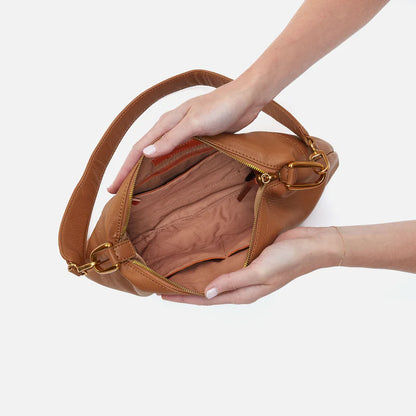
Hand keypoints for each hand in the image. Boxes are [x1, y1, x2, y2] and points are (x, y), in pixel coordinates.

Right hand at [107, 77, 264, 192]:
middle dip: (129, 171)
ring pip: (158, 154)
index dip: (124, 169)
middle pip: (144, 152)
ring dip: (145, 169)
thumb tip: (145, 153)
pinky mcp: (196, 138)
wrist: (245, 99)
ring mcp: (183, 133)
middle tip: (120, 192)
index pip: (138, 148)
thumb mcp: (194, 123)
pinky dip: (165, 166)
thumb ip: (171, 138)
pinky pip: (174, 155)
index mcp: (166, 123)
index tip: (113, 187)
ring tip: (137, 186)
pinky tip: (166, 175)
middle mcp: (170, 128)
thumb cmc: (221, 107)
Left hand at [160, 227, 342, 304]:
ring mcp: (246, 272)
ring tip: (178, 273)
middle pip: (209, 291)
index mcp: (244, 293)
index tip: (163, 294)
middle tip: (164, 284)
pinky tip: (204, 258)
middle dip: (186, 290)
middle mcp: (242, 285)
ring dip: (198, 278)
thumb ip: (234, 282)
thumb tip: (207, 292)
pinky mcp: (249, 259)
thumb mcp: (260, 272)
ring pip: (216, 278)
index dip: (185, 298)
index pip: (208, 300)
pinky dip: (212, 264)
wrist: (311, 246)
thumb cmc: (289, 260)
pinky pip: (226, 265)